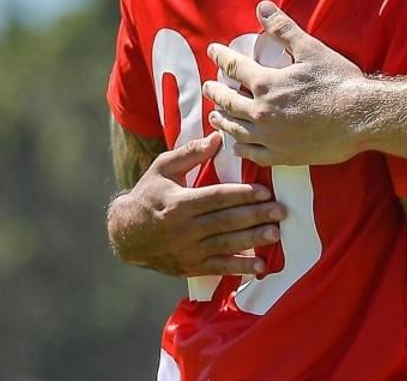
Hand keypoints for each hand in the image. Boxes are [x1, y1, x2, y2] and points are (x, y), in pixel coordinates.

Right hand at [107, 132, 282, 276]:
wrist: (124, 235)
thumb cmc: (148, 195)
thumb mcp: (161, 169)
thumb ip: (189, 153)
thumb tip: (217, 137)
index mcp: (179, 203)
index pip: (216, 197)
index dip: (241, 194)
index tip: (265, 191)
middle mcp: (184, 229)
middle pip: (225, 221)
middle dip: (255, 216)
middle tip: (281, 211)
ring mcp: (187, 250)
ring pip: (225, 244)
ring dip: (252, 240)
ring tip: (275, 234)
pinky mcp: (190, 266)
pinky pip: (218, 268)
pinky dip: (239, 268)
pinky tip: (260, 266)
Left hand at [203, 1, 369, 165]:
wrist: (361, 117)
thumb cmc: (339, 82)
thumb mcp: (311, 50)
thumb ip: (284, 29)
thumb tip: (263, 8)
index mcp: (267, 84)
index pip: (234, 67)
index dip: (221, 57)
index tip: (213, 51)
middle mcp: (262, 112)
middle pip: (228, 101)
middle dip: (215, 91)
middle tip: (208, 87)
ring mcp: (270, 136)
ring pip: (235, 128)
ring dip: (222, 119)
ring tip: (215, 115)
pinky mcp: (282, 155)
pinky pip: (251, 154)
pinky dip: (240, 148)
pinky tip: (236, 145)